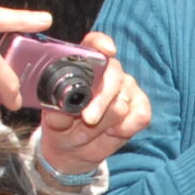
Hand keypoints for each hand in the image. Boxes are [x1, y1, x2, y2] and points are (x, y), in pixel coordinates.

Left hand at [32, 33, 150, 176]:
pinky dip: (126, 128)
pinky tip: (114, 132)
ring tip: (91, 129)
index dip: (101, 44)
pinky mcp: (140, 106)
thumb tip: (63, 109)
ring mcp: (126, 88)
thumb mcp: (53, 120)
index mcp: (83, 66)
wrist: (74, 149)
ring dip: (105, 123)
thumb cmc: (63, 127)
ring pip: (122, 103)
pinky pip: (141, 115)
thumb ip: (57, 113)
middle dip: (101, 99)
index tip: (107, 51)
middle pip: (114, 74)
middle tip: (88, 118)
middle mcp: (108, 71)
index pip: (93, 45)